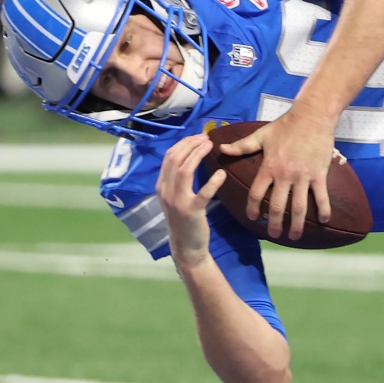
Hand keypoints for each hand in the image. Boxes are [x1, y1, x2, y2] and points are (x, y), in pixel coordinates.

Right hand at [157, 134, 227, 266]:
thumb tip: (189, 154)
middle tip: (206, 138)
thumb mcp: (175, 196)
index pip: (168, 157)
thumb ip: (178, 178)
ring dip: (198, 155)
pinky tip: (221, 174)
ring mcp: (177, 201)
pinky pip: (203, 194)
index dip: (184, 143)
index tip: (198, 136)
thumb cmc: (184, 218)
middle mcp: (166, 191)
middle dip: (191, 144)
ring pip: (184, 171)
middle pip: (175, 160)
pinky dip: (212, 182)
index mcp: (161, 186)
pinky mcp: (191, 212)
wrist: (185, 246)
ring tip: (210, 146)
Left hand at [219, 106, 336, 241]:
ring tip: (294, 236)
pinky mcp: (319, 174)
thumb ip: (242, 146)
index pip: (257, 193)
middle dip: (275, 223)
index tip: (254, 218)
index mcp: (269, 167)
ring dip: (296, 224)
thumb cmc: (286, 125)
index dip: (254, 208)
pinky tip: (324, 221)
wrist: (312, 116)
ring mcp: (303, 176)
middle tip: (273, 234)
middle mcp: (285, 175)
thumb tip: (221, 149)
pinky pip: (322, 196)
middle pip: (278, 206)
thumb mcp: (261, 135)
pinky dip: (323, 210)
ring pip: (299, 206)